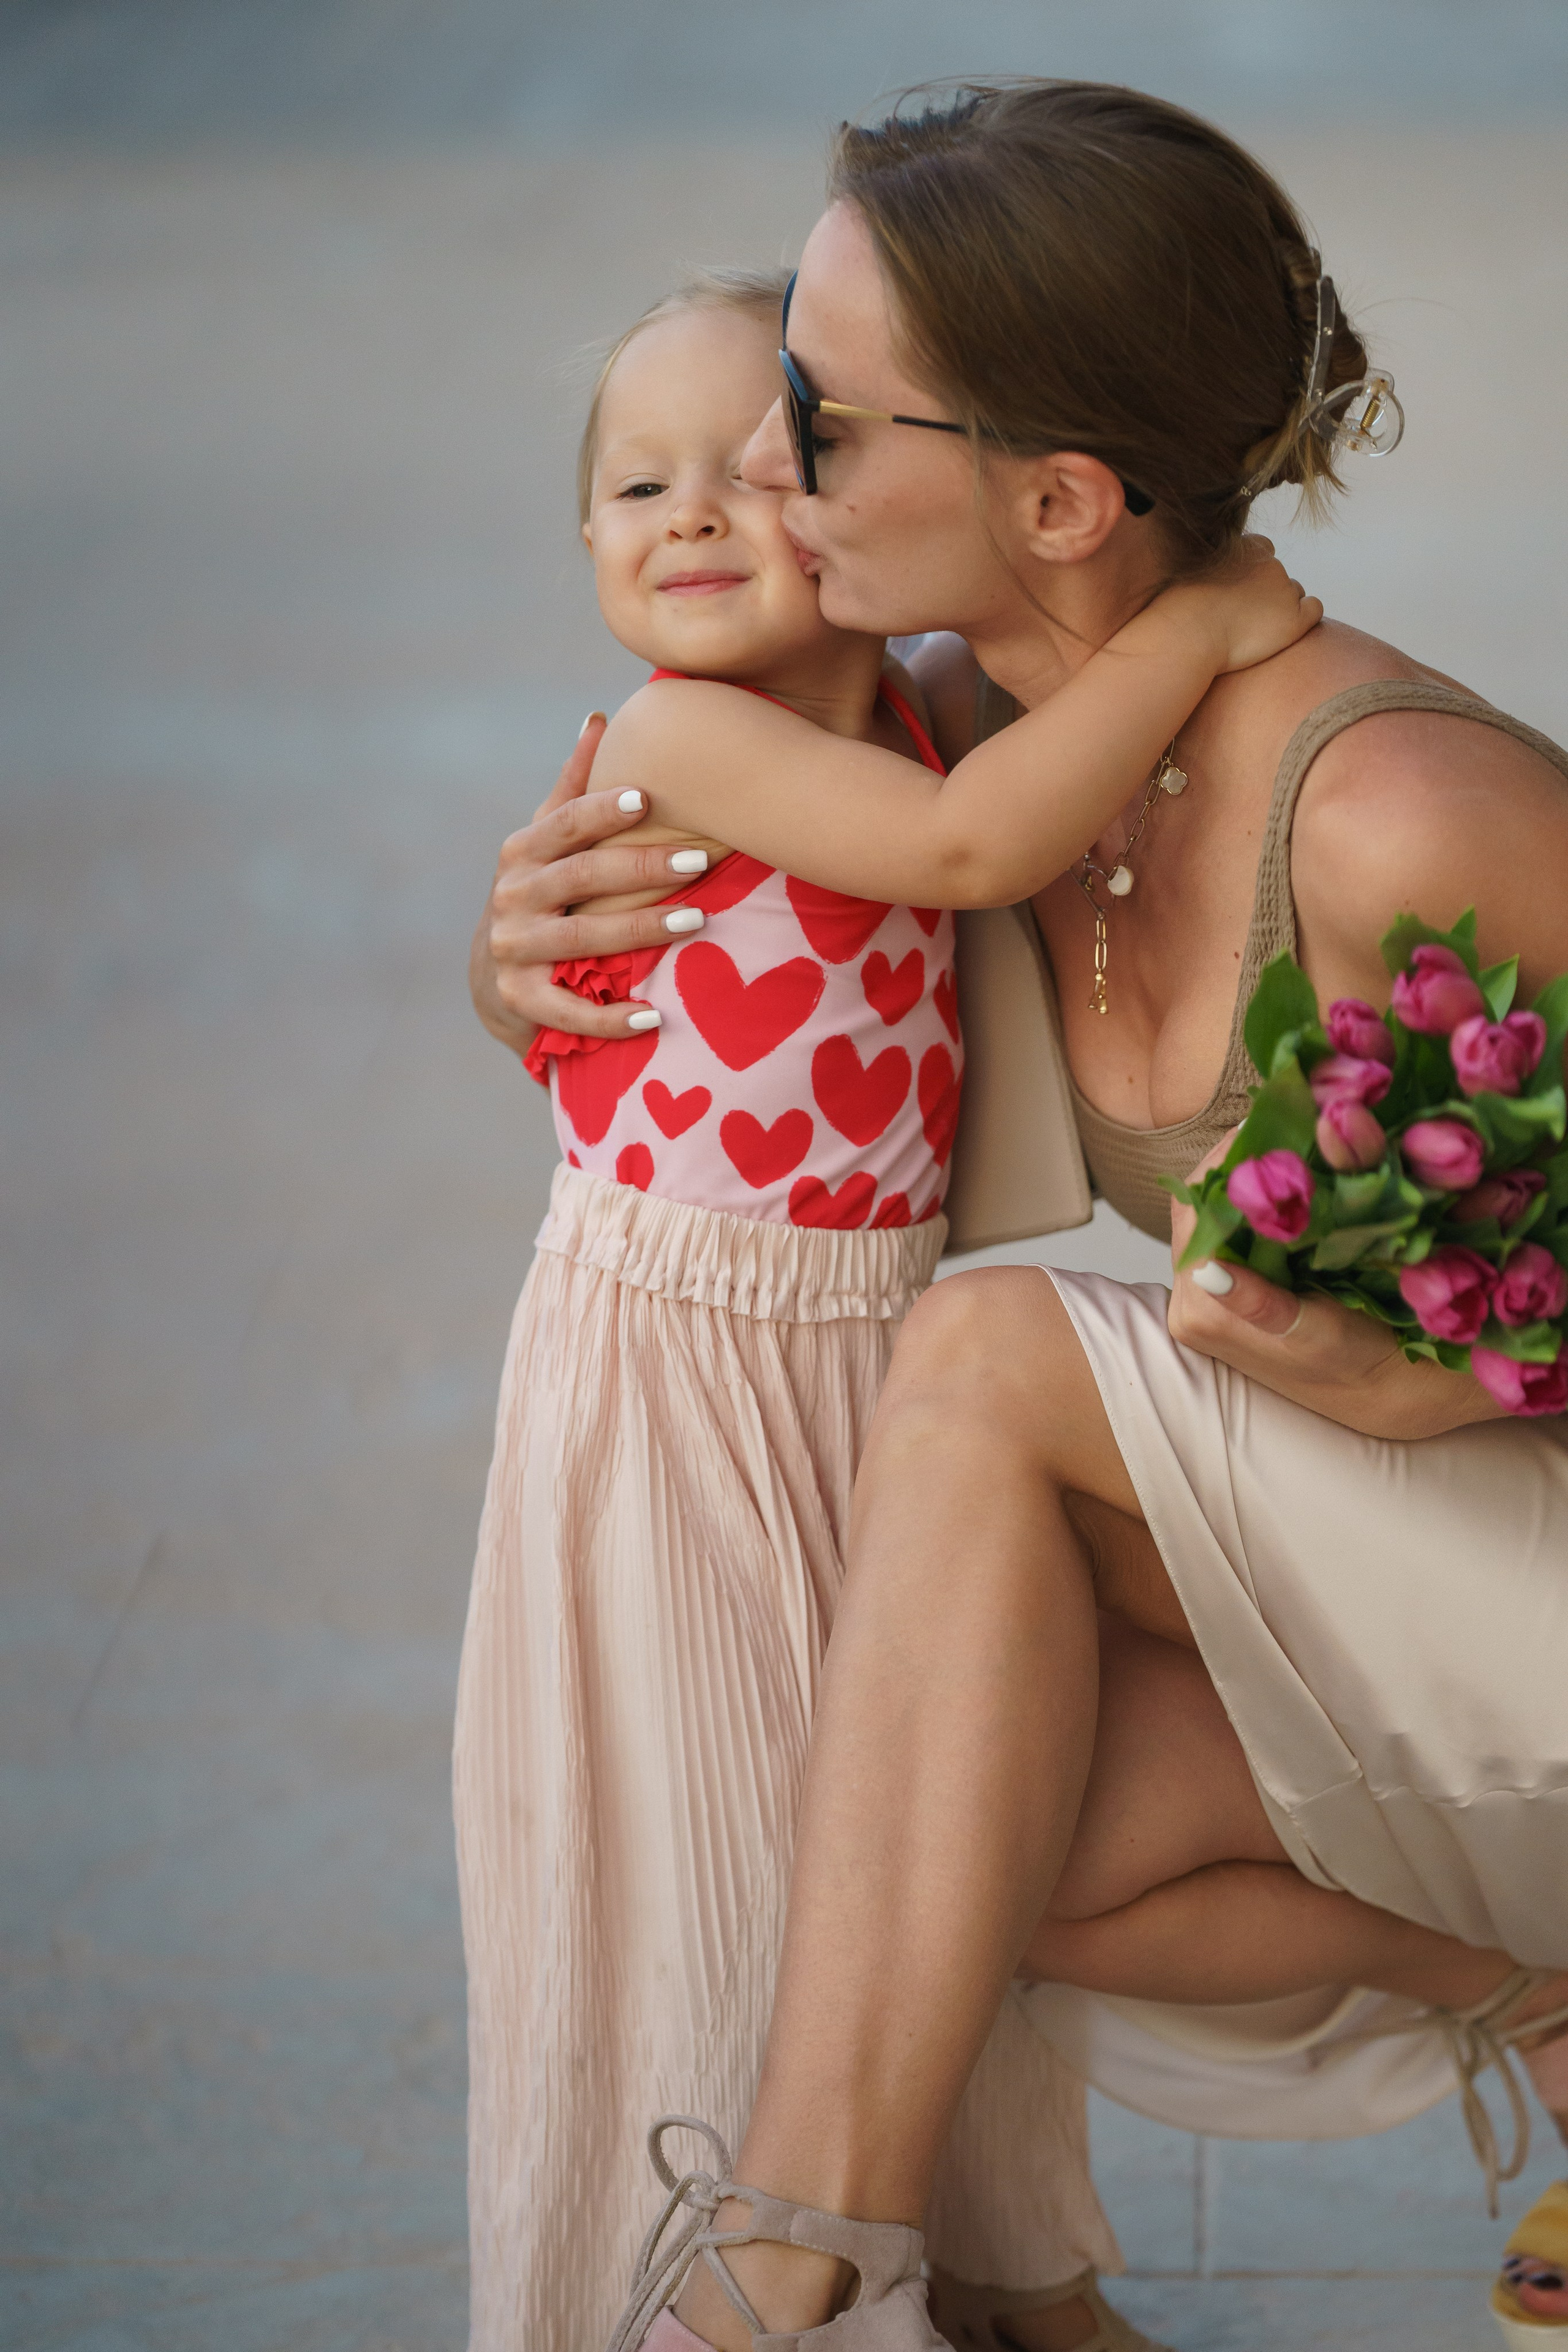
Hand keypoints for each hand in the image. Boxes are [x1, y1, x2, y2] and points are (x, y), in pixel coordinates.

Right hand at [470, 713, 711, 1056]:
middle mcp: (513, 897)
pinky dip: (610, 1017)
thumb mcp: (547, 841)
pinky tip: (653, 1015)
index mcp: (522, 852)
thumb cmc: (541, 893)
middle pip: (581, 877)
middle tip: (700, 858)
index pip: (565, 824)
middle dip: (642, 867)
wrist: (494, 975)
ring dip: (641, 930)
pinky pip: (569, 1011)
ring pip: (582, 938)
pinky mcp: (521, 1000)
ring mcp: (514, 950)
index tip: (647, 797)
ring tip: (697, 921)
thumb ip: (574, 786)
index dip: (602, 810)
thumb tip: (599, 718)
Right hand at [1165, 536, 1322, 676]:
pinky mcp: (1294, 618)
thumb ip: (1211, 567)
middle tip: (1243, 617)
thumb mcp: (1191, 573)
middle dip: (1267, 593)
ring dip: (1281, 608)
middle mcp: (1270, 562)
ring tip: (1255, 629)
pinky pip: (1314, 610)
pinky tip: (1284, 631)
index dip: (1254, 572)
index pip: (1264, 550)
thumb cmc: (1179, 611)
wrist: (1187, 634)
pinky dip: (1305, 618)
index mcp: (1246, 547)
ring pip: (1294, 594)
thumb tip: (1216, 578)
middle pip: (1278, 576)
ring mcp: (1285, 589)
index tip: (1239, 592)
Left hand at [1165, 1133, 1502, 1439]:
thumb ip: (1259, 1304)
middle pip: (1203, 1203)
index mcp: (1198, 1308)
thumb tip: (1210, 1270)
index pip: (1195, 1205)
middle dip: (1243, 1158)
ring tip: (1295, 1138)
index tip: (1272, 1117)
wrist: (1379, 1391)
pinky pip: (1231, 1225)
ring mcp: (1202, 1293)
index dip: (1231, 1156)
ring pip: (1217, 1210)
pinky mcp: (1222, 1289)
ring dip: (1253, 1174)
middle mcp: (1187, 1302)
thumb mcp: (1314, 1336)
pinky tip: (1290, 1177)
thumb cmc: (1354, 1365)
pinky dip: (1257, 1197)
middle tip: (1289, 1118)